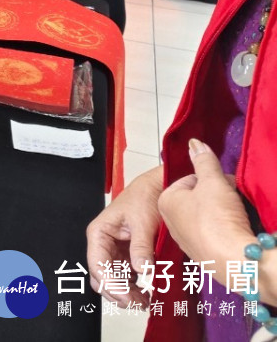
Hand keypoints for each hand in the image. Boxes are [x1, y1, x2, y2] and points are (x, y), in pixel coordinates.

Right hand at [85, 166, 162, 305]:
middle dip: (117, 292)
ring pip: (113, 279)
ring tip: (145, 302)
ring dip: (126, 293)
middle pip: (102, 276)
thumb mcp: (143, 221)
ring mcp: (116, 251)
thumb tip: (142, 270)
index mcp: (99, 233)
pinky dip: (133, 287)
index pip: (97, 264)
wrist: (158, 188)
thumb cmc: (144, 197)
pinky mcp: (128, 256)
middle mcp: (104, 244)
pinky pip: (126, 277)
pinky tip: (146, 293)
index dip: (110, 283)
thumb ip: (141, 246)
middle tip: (138, 303)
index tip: (127, 297)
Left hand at [157, 139, 253, 270]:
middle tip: (233, 199)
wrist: (235, 260)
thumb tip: (193, 142)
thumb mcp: (213, 182)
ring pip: (205, 218)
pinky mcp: (201, 256)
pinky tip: (235, 232)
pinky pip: (213, 236)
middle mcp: (170, 222)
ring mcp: (185, 241)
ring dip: (221, 213)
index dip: (210, 179)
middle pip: (196, 199)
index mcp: (165, 201)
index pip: (189, 180)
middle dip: (216, 196)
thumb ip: (204, 161)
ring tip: (236, 215)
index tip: (225, 184)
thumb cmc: (217, 218)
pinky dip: (224, 231)